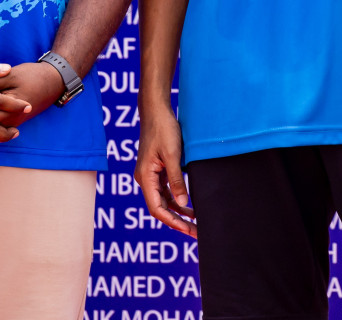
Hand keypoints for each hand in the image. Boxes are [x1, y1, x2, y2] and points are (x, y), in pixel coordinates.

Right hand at [135, 106, 194, 236]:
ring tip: (196, 222)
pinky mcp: (157, 169)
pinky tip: (190, 205)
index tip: (189, 230)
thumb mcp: (173, 155)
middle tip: (196, 232)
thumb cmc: (163, 129)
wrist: (156, 110)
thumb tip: (183, 204)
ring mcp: (151, 174)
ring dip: (178, 212)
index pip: (157, 208)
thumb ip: (177, 181)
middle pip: (160, 207)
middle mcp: (145, 178)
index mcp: (145, 177)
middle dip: (177, 221)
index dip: (173, 222)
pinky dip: (177, 199)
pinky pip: (166, 190)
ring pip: (164, 200)